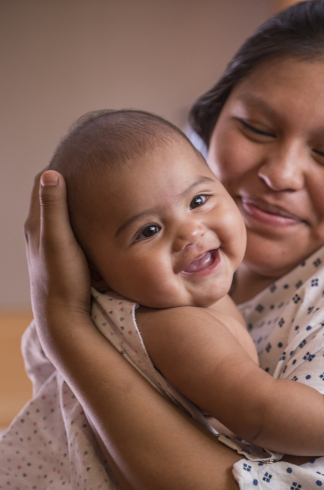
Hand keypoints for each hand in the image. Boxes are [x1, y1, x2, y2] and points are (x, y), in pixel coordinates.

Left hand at [24, 170, 91, 352]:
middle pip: (53, 195)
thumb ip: (54, 208)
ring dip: (76, 198)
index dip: (59, 166)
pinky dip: (82, 215)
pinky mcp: (66, 254)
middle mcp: (42, 230)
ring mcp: (54, 243)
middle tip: (94, 167)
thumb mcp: (58, 240)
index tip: (80, 154)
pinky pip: (72, 226)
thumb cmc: (62, 277)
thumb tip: (52, 172)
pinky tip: (98, 217)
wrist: (63, 314)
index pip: (43, 182)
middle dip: (69, 179)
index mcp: (37, 222)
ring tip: (98, 186)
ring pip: (63, 211)